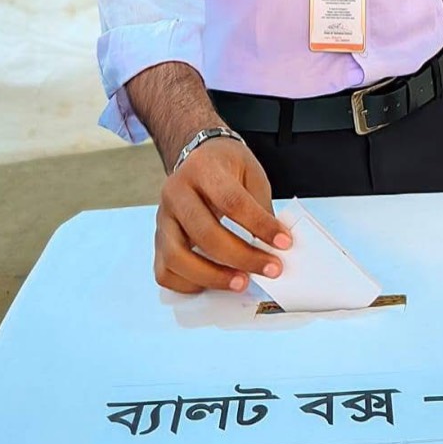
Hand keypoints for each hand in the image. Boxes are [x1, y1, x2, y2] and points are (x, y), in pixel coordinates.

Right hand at [154, 138, 291, 293]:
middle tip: (270, 269)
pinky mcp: (158, 240)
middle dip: (242, 257)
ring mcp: (162, 218)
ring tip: (242, 282)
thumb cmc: (228, 169)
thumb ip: (261, 209)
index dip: (259, 225)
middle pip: (204, 232)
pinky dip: (189, 284)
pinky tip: (215, 283)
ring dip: (213, 276)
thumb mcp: (252, 174)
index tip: (284, 243)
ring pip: (177, 256)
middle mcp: (176, 192)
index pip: (231, 201)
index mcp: (203, 169)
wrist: (199, 159)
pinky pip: (165, 272)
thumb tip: (275, 249)